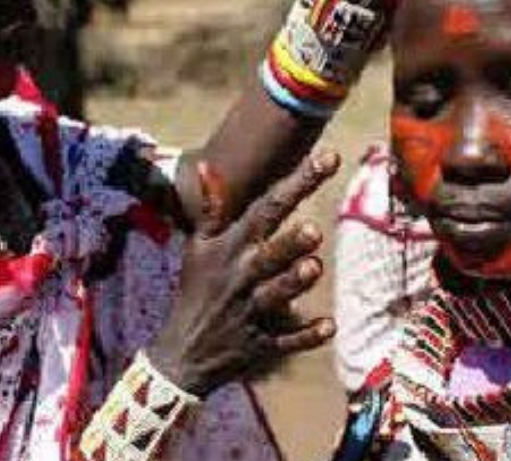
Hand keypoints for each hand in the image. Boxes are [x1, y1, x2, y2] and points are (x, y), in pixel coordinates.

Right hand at [146, 149, 339, 396]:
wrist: (180, 353)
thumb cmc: (196, 291)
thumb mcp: (198, 248)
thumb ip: (211, 208)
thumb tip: (206, 166)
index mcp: (232, 249)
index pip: (267, 208)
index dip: (299, 182)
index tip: (330, 157)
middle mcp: (243, 277)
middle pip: (269, 255)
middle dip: (288, 244)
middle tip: (312, 229)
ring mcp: (252, 312)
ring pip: (276, 295)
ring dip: (294, 283)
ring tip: (313, 267)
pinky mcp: (260, 345)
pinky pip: (285, 341)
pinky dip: (306, 336)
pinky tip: (329, 327)